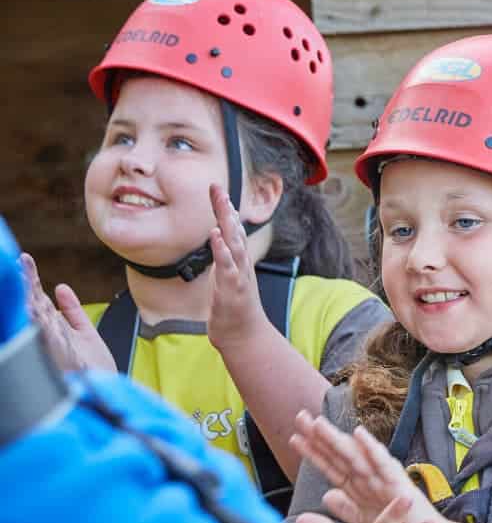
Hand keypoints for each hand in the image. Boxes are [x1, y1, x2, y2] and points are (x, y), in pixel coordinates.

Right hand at [19, 251, 114, 371]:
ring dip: (27, 297)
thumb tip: (59, 287)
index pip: (36, 299)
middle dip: (24, 283)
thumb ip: (71, 310)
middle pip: (33, 303)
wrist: (103, 390)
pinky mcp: (63, 352)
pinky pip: (49, 333)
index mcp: (52, 327)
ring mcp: (53, 343)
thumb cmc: (91, 365)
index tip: (22, 259)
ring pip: (36, 315)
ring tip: (18, 276)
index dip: (29, 279)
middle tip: (15, 261)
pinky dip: (41, 319)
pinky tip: (34, 304)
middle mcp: (49, 334)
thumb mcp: (83, 332)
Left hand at [206, 185, 272, 353]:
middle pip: (234, 230)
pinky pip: (227, 266)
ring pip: (234, 243)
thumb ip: (224, 255)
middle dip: (225, 208)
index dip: (224, 208)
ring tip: (221, 204)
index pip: (231, 228)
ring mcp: (239, 275)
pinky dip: (222, 249)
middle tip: (217, 187)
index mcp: (237, 259)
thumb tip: (219, 234)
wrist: (244, 335)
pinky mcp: (233, 288)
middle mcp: (241, 263)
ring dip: (227, 223)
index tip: (216, 189)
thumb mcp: (226, 277)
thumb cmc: (233, 307)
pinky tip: (215, 235)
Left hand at [290, 410, 438, 522]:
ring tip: (319, 424)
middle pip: (340, 454)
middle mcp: (371, 478)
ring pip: (356, 455)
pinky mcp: (400, 485)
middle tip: (301, 416)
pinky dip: (372, 449)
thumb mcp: (364, 521)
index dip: (313, 452)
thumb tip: (326, 495)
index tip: (294, 437)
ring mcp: (385, 479)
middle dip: (320, 436)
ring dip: (338, 439)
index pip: (332, 466)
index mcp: (360, 487)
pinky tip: (359, 434)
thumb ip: (345, 508)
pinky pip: (383, 464)